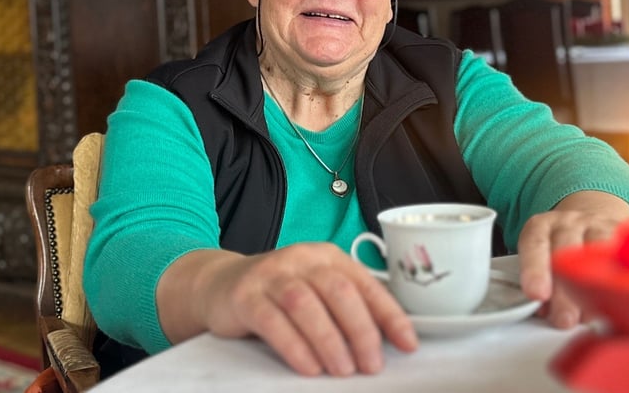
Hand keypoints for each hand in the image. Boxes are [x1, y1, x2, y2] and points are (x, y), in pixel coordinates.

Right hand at [159, 244, 416, 376]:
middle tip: (372, 365)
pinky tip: (308, 368)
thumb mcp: (315, 289)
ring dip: (329, 341)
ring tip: (343, 371)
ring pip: (307, 305)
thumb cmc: (279, 293)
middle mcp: (302, 259)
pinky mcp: (245, 295)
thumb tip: (388, 339)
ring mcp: (271, 274)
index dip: (390, 315)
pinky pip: (273, 321)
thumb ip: (345, 306)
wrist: (219, 284)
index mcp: (328, 257)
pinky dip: (295, 347)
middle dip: (361, 331)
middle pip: (339, 292)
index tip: (408, 344)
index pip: (367, 284)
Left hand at [516, 191, 628, 328]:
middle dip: (566, 290)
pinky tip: (618, 298)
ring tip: (591, 316)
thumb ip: (539, 283)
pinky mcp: (621, 232)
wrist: (589, 222)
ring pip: (599, 252)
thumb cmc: (559, 250)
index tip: (537, 294)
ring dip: (595, 288)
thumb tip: (546, 312)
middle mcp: (568, 223)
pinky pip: (624, 254)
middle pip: (567, 251)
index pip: (535, 244)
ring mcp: (597, 225)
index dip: (535, 269)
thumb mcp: (539, 260)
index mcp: (540, 227)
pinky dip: (621, 277)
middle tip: (564, 319)